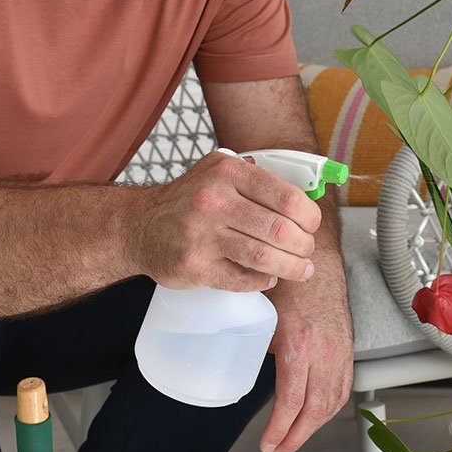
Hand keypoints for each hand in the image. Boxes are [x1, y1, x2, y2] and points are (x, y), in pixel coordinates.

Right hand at [135, 150, 321, 290]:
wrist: (139, 225)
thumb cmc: (189, 199)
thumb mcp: (219, 170)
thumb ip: (257, 176)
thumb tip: (305, 195)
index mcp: (228, 174)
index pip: (287, 197)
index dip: (309, 217)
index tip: (311, 226)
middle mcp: (214, 202)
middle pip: (281, 230)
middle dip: (304, 246)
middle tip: (307, 251)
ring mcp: (202, 236)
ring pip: (265, 257)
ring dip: (292, 267)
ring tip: (302, 270)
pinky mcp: (194, 267)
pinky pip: (242, 280)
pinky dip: (262, 281)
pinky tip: (268, 277)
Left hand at [259, 249, 353, 451]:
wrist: (319, 259)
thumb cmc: (289, 280)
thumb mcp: (262, 312)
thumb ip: (254, 342)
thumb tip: (238, 362)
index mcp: (299, 343)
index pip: (293, 401)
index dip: (280, 430)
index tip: (267, 444)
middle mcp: (325, 351)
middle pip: (315, 410)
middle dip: (296, 438)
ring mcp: (340, 351)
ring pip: (332, 403)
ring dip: (313, 428)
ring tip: (293, 441)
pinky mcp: (348, 348)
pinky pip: (343, 388)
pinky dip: (330, 409)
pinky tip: (316, 417)